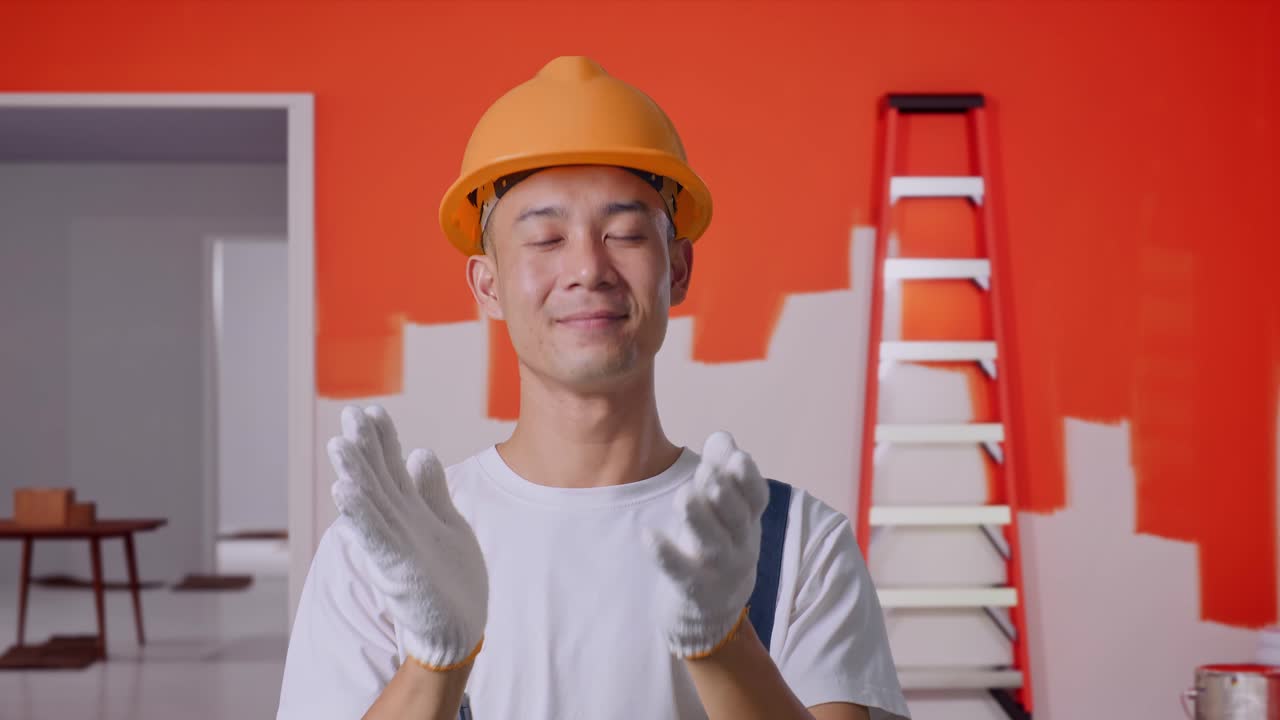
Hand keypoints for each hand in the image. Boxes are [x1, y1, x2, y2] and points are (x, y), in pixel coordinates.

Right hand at [327, 405, 487, 669]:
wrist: (458, 629)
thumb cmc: (451, 580)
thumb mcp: (448, 524)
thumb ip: (431, 491)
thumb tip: (420, 451)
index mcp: (410, 510)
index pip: (392, 466)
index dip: (382, 438)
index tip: (370, 408)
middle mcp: (397, 523)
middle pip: (376, 478)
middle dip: (363, 447)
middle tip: (348, 413)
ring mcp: (395, 545)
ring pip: (370, 503)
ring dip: (353, 474)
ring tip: (338, 445)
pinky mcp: (397, 569)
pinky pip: (375, 537)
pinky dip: (360, 515)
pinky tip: (346, 492)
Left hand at [646, 432, 769, 658]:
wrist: (713, 614)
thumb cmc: (717, 544)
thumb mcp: (724, 511)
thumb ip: (722, 471)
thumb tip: (722, 437)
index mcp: (747, 522)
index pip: (756, 499)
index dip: (748, 478)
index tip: (736, 457)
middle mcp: (740, 546)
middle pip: (736, 519)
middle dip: (723, 495)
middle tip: (706, 473)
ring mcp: (718, 571)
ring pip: (712, 545)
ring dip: (699, 520)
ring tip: (683, 497)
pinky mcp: (693, 590)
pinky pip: (680, 573)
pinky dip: (665, 554)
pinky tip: (647, 535)